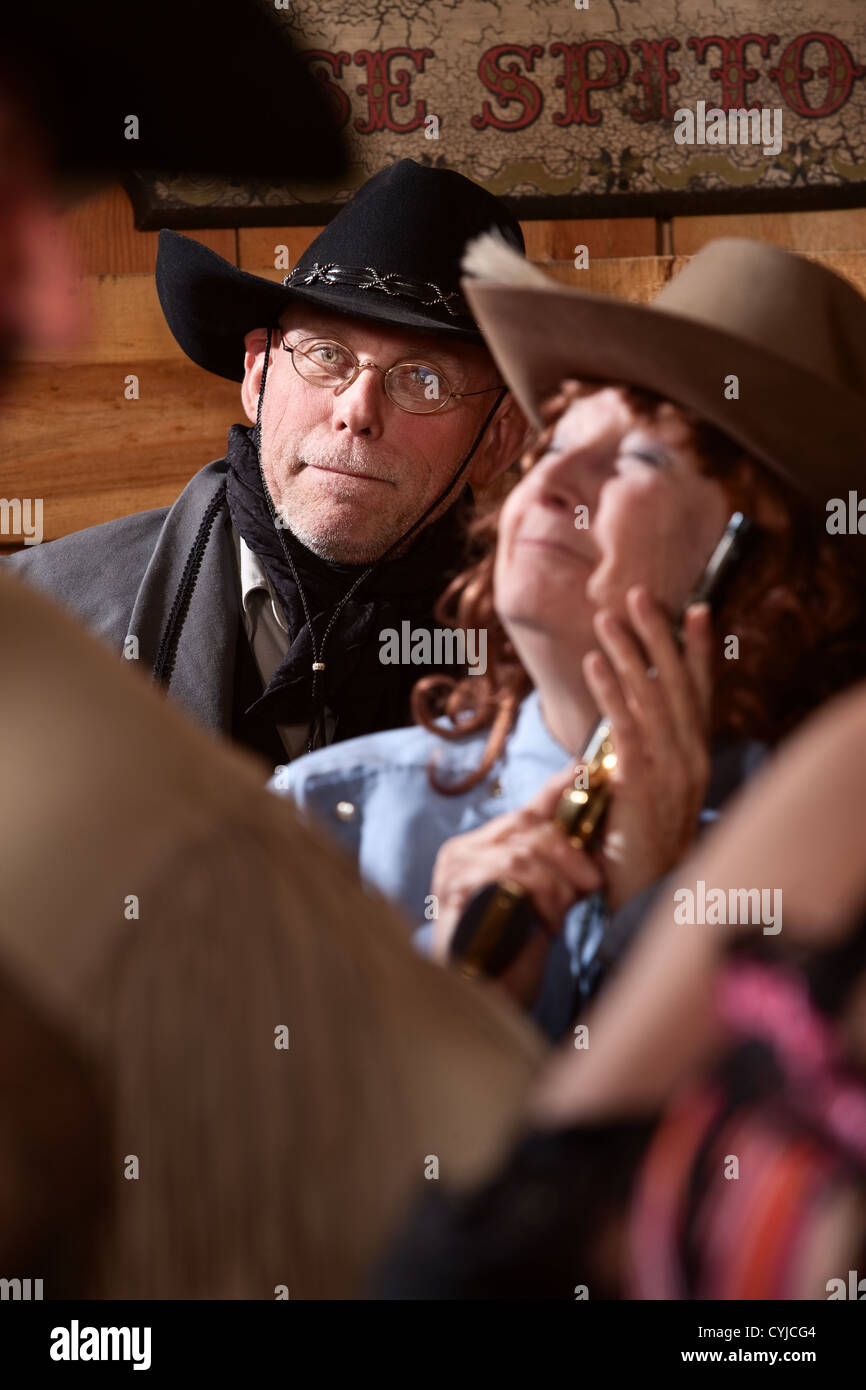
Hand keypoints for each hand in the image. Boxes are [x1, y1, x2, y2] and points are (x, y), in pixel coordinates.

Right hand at [430, 767, 602, 1005]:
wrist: (485, 997)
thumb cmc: (514, 953)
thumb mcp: (548, 902)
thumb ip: (562, 871)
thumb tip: (598, 844)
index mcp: (484, 848)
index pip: (526, 810)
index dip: (557, 788)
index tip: (584, 770)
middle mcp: (464, 851)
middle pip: (529, 826)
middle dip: (569, 854)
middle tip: (590, 883)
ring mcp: (456, 869)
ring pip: (523, 851)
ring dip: (556, 884)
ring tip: (560, 914)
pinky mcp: (456, 889)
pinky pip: (510, 873)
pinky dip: (539, 895)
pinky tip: (545, 921)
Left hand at [583, 585, 712, 911]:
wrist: (646, 896)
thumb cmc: (640, 846)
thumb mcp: (650, 795)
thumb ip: (641, 757)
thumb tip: (618, 724)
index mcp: (695, 757)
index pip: (700, 693)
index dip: (699, 651)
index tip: (697, 610)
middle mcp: (690, 758)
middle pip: (677, 684)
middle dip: (659, 636)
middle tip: (640, 596)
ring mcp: (669, 770)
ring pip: (652, 698)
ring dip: (629, 653)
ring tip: (609, 618)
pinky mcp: (640, 783)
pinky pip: (625, 727)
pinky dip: (611, 692)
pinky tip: (595, 664)